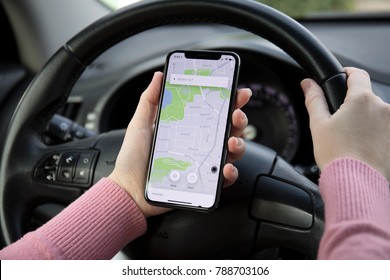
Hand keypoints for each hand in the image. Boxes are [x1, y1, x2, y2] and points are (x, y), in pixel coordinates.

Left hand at [109, 72, 250, 216]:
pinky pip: (223, 177)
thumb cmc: (133, 158)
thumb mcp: (140, 124)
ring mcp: (203, 163)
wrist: (128, 189)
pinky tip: (225, 167)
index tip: (237, 93)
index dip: (229, 102)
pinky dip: (230, 172)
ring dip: (239, 144)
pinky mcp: (203, 181)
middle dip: (238, 120)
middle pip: (228, 129)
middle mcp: (199, 145)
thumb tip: (159, 76)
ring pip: (231, 151)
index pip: (213, 112)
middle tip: (236, 115)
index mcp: (187, 129)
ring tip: (231, 142)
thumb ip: (150, 99)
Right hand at [301, 67, 389, 180]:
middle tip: (340, 121)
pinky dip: (374, 133)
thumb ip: (314, 99)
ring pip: (376, 113)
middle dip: (354, 104)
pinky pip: (384, 128)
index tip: (342, 77)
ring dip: (365, 119)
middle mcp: (382, 107)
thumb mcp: (319, 124)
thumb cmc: (337, 155)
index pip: (357, 75)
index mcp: (361, 100)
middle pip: (366, 97)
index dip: (347, 73)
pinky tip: (362, 146)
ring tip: (351, 139)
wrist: (356, 183)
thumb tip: (308, 83)